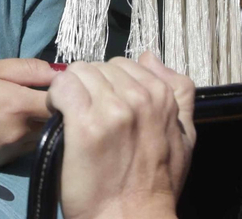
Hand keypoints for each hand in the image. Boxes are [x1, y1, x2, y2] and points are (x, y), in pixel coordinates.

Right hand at [0, 58, 58, 166]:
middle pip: (54, 121)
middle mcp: (18, 133)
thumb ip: (29, 69)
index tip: (62, 82)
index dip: (67, 91)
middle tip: (39, 91)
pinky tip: (4, 122)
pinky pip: (23, 148)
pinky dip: (22, 135)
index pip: (64, 102)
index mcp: (17, 105)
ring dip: (38, 123)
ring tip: (18, 106)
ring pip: (40, 136)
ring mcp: (9, 151)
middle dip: (54, 107)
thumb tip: (61, 72)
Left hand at [48, 53, 194, 218]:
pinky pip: (63, 86)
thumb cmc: (155, 184)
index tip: (105, 106)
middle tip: (87, 114)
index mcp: (163, 97)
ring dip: (71, 91)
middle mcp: (140, 98)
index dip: (109, 84)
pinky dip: (56, 97)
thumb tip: (151, 56)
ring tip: (72, 116)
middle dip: (90, 87)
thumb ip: (179, 93)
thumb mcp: (185, 138)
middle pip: (99, 66)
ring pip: (79, 72)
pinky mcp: (85, 123)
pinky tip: (59, 116)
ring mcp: (113, 110)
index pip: (125, 64)